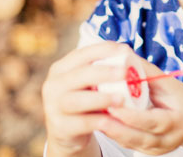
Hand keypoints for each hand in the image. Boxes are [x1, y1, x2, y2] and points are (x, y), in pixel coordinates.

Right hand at [42, 41, 131, 155]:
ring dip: (101, 99)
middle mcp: (54, 84)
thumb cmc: (84, 99)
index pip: (82, 54)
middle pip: (79, 75)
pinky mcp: (59, 128)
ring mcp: (54, 107)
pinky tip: (115, 121)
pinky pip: (82, 123)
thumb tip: (129, 53)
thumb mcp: (89, 82)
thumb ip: (102, 69)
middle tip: (125, 72)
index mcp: (62, 68)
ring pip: (77, 100)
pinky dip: (99, 122)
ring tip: (121, 99)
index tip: (125, 50)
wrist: (67, 132)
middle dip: (104, 72)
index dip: (103, 50)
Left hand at [96, 55, 182, 155]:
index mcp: (178, 121)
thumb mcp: (168, 83)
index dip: (132, 116)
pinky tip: (102, 124)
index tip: (113, 104)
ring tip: (96, 119)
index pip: (153, 121)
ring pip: (132, 144)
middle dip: (117, 128)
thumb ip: (146, 73)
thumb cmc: (178, 97)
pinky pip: (130, 145)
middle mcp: (170, 140)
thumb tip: (124, 55)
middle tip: (98, 117)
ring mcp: (159, 149)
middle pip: (141, 138)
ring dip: (113, 132)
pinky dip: (116, 134)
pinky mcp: (149, 152)